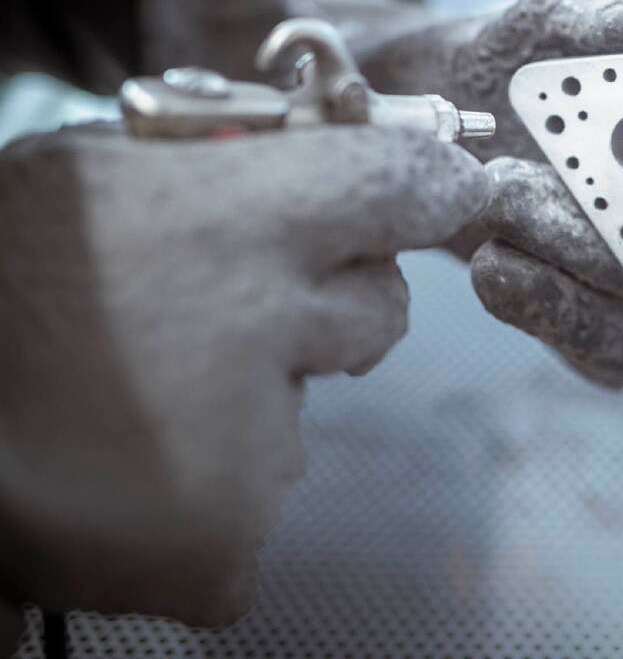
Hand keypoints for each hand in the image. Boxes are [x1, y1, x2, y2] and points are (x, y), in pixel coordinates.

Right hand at [0, 124, 484, 623]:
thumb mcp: (93, 172)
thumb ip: (221, 164)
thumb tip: (327, 155)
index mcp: (234, 222)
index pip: (402, 186)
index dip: (431, 186)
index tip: (450, 188)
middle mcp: (264, 333)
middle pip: (382, 309)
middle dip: (333, 303)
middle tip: (234, 308)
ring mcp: (250, 450)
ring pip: (311, 406)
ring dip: (253, 396)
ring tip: (141, 390)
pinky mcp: (223, 545)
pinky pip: (260, 497)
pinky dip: (209, 483)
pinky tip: (130, 461)